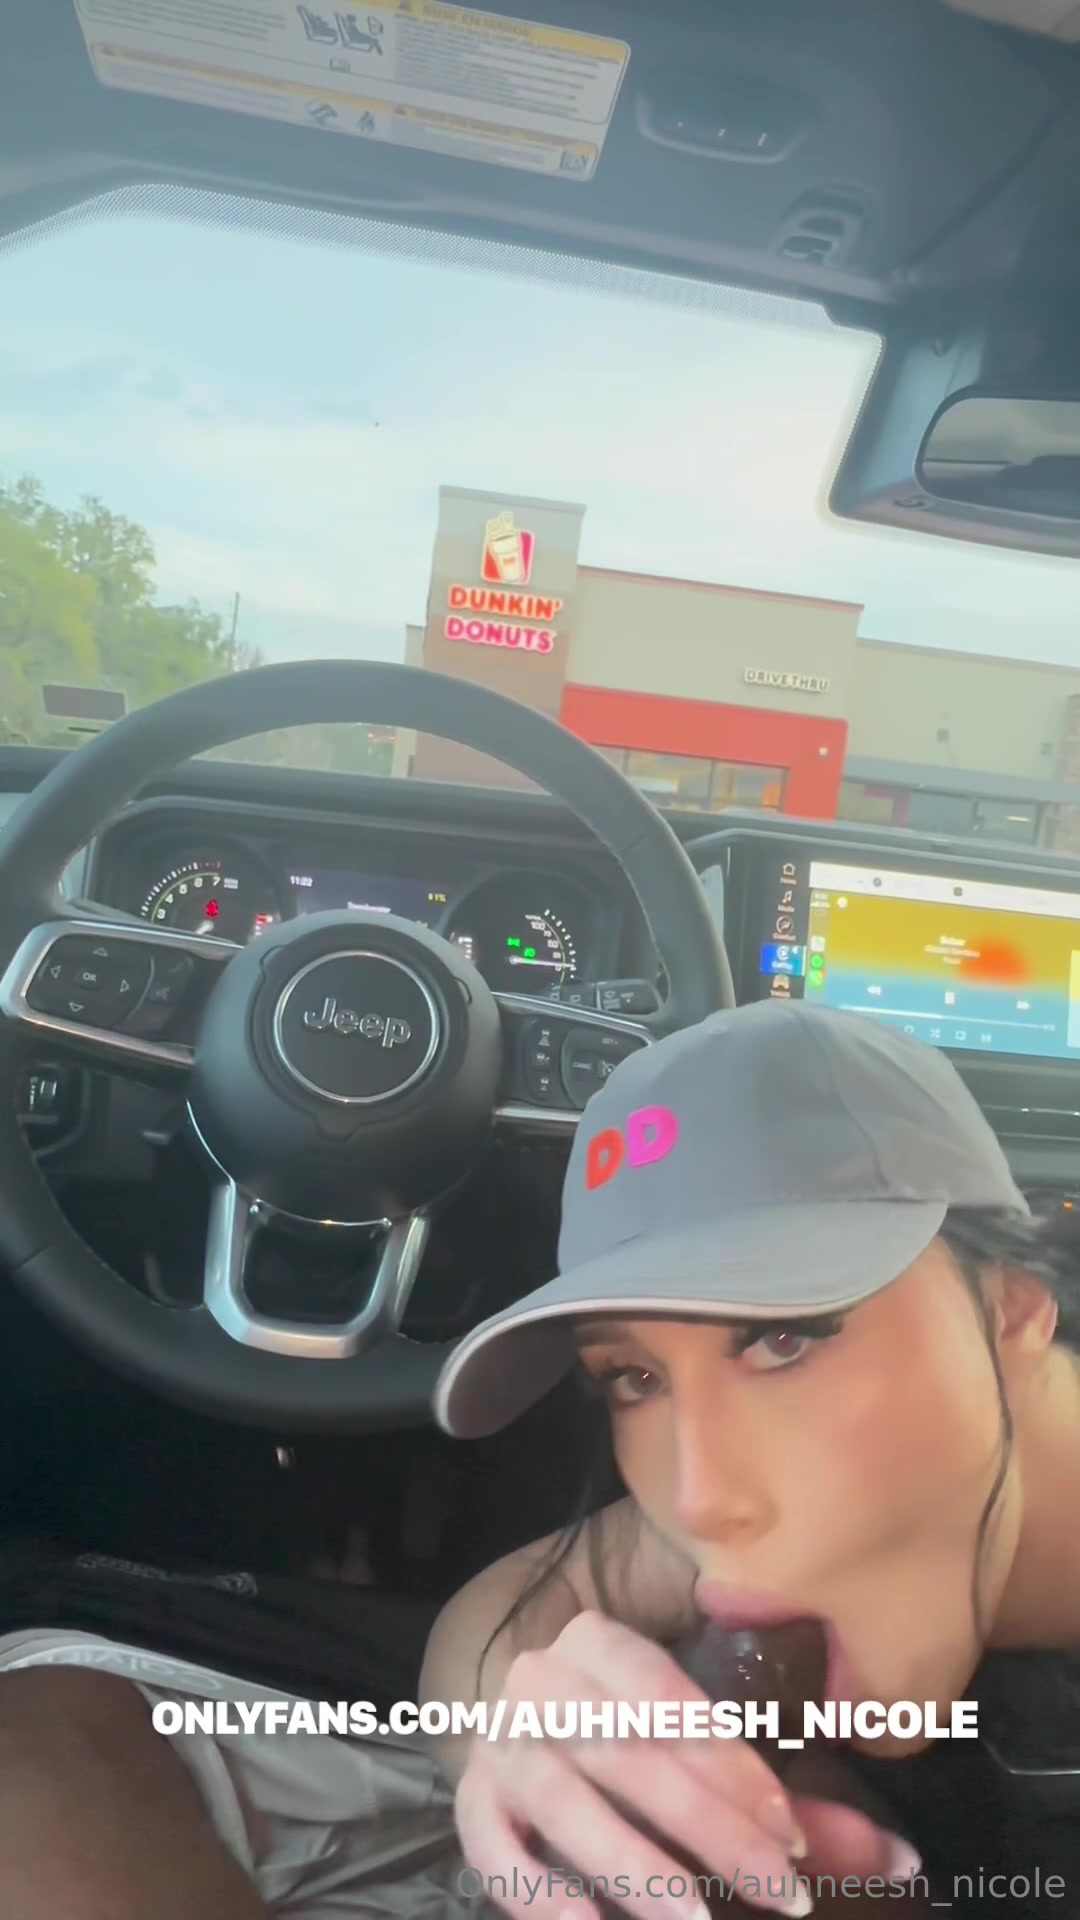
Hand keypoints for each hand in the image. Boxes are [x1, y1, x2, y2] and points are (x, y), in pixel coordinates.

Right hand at [453, 1610, 914, 1918]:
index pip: (671, 1697)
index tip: (793, 1834)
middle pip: (630, 1756)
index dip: (733, 1767)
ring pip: (567, 1804)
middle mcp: (541, 1682)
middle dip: (709, 1830)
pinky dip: (541, 1898)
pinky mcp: (473, 1806)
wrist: (523, 1727)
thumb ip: (796, 1805)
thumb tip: (907, 1861)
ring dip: (634, 1867)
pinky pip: (498, 1854)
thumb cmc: (635, 1738)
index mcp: (599, 1642)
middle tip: (777, 1891)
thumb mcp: (707, 1752)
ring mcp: (500, 1744)